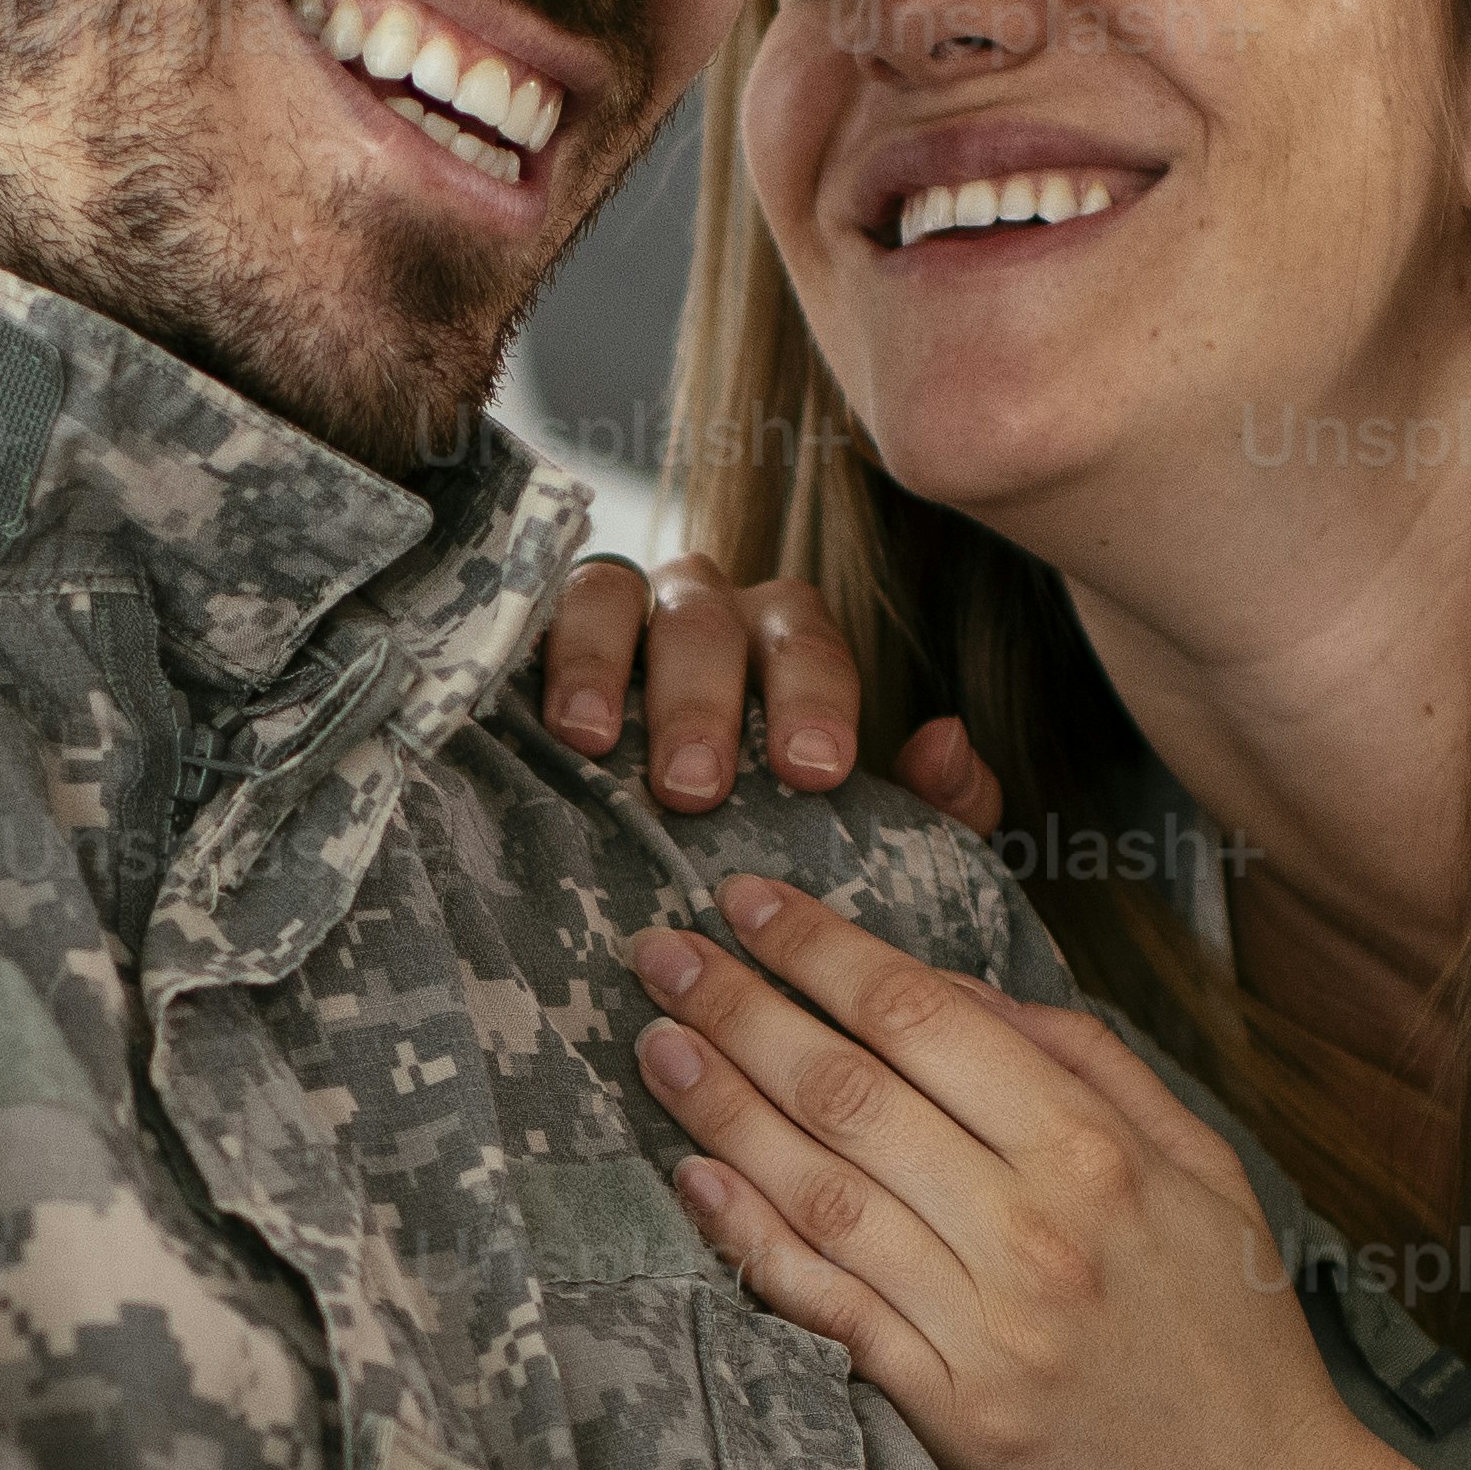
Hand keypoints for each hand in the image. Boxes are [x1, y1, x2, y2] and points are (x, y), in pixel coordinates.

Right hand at [537, 554, 998, 828]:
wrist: (675, 875)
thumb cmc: (776, 843)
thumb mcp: (874, 836)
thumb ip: (937, 803)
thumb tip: (946, 743)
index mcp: (785, 642)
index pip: (806, 640)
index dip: (812, 697)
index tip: (814, 770)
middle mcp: (701, 613)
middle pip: (706, 618)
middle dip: (703, 699)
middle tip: (696, 788)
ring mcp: (613, 616)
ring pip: (610, 593)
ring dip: (601, 662)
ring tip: (594, 744)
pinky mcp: (534, 641)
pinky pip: (528, 617)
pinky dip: (528, 652)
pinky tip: (525, 716)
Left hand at [631, 870, 1363, 1469]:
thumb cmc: (1235, 1335)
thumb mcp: (1206, 1170)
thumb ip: (1092, 1067)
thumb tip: (967, 991)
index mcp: (1098, 1152)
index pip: (927, 1017)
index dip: (825, 949)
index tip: (751, 899)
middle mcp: (1033, 1228)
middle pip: (852, 1090)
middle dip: (742, 1006)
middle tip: (662, 950)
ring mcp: (983, 1324)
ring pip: (821, 1188)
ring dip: (723, 1106)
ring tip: (656, 1041)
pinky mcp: (948, 1410)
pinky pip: (827, 1304)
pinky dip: (750, 1236)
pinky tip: (693, 1177)